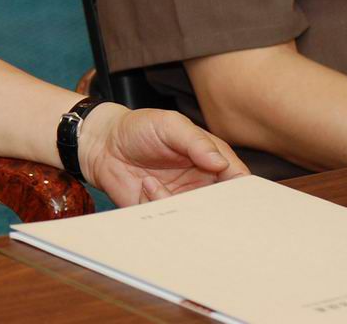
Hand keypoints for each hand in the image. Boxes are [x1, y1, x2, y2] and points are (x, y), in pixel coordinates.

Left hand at [79, 103, 248, 205]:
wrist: (103, 144)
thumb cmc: (139, 129)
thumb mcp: (169, 124)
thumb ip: (195, 141)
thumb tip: (221, 162)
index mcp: (212, 161)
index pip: (239, 181)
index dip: (243, 191)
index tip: (235, 195)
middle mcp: (201, 185)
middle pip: (223, 207)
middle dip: (215, 209)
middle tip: (197, 199)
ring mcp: (181, 200)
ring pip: (196, 218)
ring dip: (178, 205)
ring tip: (152, 182)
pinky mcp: (160, 213)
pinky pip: (168, 221)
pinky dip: (157, 205)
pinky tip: (144, 185)